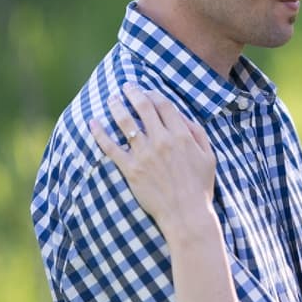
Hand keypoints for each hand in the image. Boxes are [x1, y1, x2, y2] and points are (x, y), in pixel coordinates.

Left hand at [91, 83, 216, 235]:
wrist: (187, 214)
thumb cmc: (200, 187)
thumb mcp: (209, 156)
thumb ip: (197, 133)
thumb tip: (182, 117)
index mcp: (181, 135)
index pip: (164, 105)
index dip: (153, 94)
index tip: (146, 91)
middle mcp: (162, 141)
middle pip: (143, 108)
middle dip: (133, 93)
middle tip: (126, 87)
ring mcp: (144, 155)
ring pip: (126, 122)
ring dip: (117, 107)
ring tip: (112, 99)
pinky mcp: (131, 170)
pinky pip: (111, 147)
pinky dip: (100, 133)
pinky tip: (93, 123)